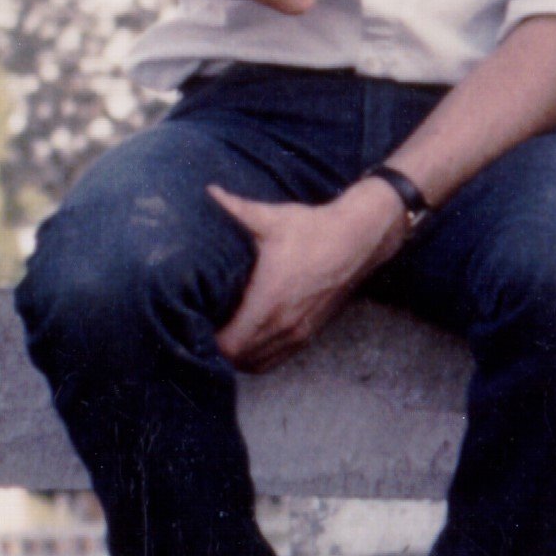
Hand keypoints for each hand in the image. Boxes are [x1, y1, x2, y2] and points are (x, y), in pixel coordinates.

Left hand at [208, 180, 410, 371]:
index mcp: (269, 300)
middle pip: (239, 359)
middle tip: (203, 325)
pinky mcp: (309, 333)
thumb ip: (236, 209)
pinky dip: (258, 357)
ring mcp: (298, 332)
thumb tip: (209, 192)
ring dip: (237, 355)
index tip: (198, 320)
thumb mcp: (271, 218)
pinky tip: (247, 338)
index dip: (209, 339)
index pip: (230, 344)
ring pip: (257, 364)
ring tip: (221, 332)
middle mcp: (284, 324)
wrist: (358, 239)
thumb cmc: (313, 228)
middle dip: (217, 348)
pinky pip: (276, 360)